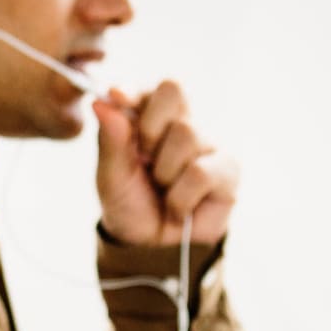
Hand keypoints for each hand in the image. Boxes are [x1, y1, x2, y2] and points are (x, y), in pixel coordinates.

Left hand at [91, 80, 239, 246]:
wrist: (149, 245)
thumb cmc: (130, 202)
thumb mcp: (110, 175)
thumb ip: (110, 139)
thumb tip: (102, 102)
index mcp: (151, 115)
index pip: (152, 85)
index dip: (135, 88)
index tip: (116, 96)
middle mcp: (183, 123)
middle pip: (173, 92)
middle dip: (149, 130)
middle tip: (143, 160)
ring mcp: (208, 144)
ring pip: (186, 135)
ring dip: (163, 172)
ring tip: (162, 190)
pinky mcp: (228, 170)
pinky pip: (201, 172)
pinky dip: (180, 198)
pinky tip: (179, 208)